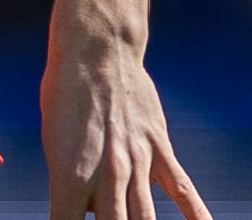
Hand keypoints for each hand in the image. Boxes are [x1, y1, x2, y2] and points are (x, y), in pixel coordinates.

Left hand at [41, 41, 209, 219]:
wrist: (96, 49)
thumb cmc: (64, 94)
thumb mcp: (55, 142)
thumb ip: (73, 183)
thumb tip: (84, 211)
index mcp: (70, 174)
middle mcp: (106, 175)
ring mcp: (137, 164)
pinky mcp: (159, 150)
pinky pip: (182, 190)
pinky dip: (196, 216)